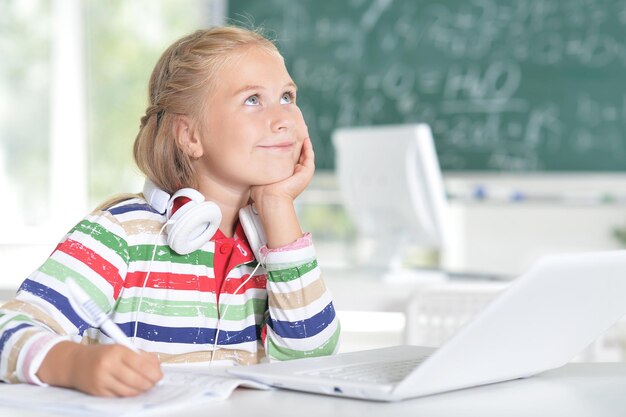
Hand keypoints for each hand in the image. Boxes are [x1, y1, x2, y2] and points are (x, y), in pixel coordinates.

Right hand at [38, 341, 162, 396]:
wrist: (75, 363)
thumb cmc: (103, 354)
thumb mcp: (121, 349)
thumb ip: (140, 356)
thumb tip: (157, 366)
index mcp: (117, 351)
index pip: (141, 364)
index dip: (154, 372)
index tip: (159, 375)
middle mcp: (108, 365)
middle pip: (137, 380)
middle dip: (149, 383)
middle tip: (154, 382)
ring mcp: (102, 380)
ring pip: (129, 391)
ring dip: (140, 391)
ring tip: (145, 386)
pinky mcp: (98, 392)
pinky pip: (119, 396)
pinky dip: (129, 394)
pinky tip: (132, 390)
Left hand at [249, 136, 314, 247]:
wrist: (270, 199)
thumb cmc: (261, 191)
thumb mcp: (260, 173)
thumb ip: (258, 166)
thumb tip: (246, 158)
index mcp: (286, 174)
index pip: (289, 157)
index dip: (287, 147)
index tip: (282, 137)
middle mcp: (295, 174)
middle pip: (298, 155)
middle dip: (297, 143)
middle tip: (294, 131)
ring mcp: (302, 174)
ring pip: (306, 155)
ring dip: (305, 144)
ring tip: (301, 132)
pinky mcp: (306, 173)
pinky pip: (310, 157)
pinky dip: (308, 148)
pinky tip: (305, 139)